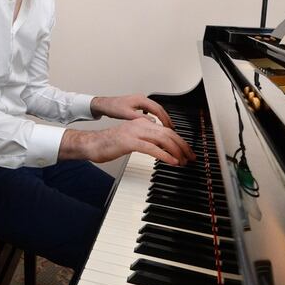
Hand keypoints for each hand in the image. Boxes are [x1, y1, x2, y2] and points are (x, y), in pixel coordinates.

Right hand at [59, 118, 195, 165]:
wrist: (93, 144)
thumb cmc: (110, 144)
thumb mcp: (133, 140)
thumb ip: (147, 140)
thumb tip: (161, 147)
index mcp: (142, 123)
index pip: (167, 130)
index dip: (180, 141)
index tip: (187, 152)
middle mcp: (141, 125)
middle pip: (169, 133)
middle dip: (182, 146)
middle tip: (190, 157)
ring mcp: (135, 132)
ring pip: (163, 139)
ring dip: (176, 151)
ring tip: (183, 161)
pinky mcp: (130, 142)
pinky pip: (152, 148)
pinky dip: (165, 155)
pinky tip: (171, 161)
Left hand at [91, 95, 174, 128]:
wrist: (103, 105)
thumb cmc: (112, 108)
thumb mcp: (126, 114)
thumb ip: (140, 118)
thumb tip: (153, 121)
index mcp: (140, 100)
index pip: (158, 109)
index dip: (165, 119)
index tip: (170, 127)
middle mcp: (142, 98)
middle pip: (159, 108)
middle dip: (166, 118)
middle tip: (172, 128)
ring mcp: (140, 101)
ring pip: (155, 109)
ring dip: (161, 117)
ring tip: (167, 127)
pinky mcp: (137, 104)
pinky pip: (150, 110)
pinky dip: (155, 116)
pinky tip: (155, 123)